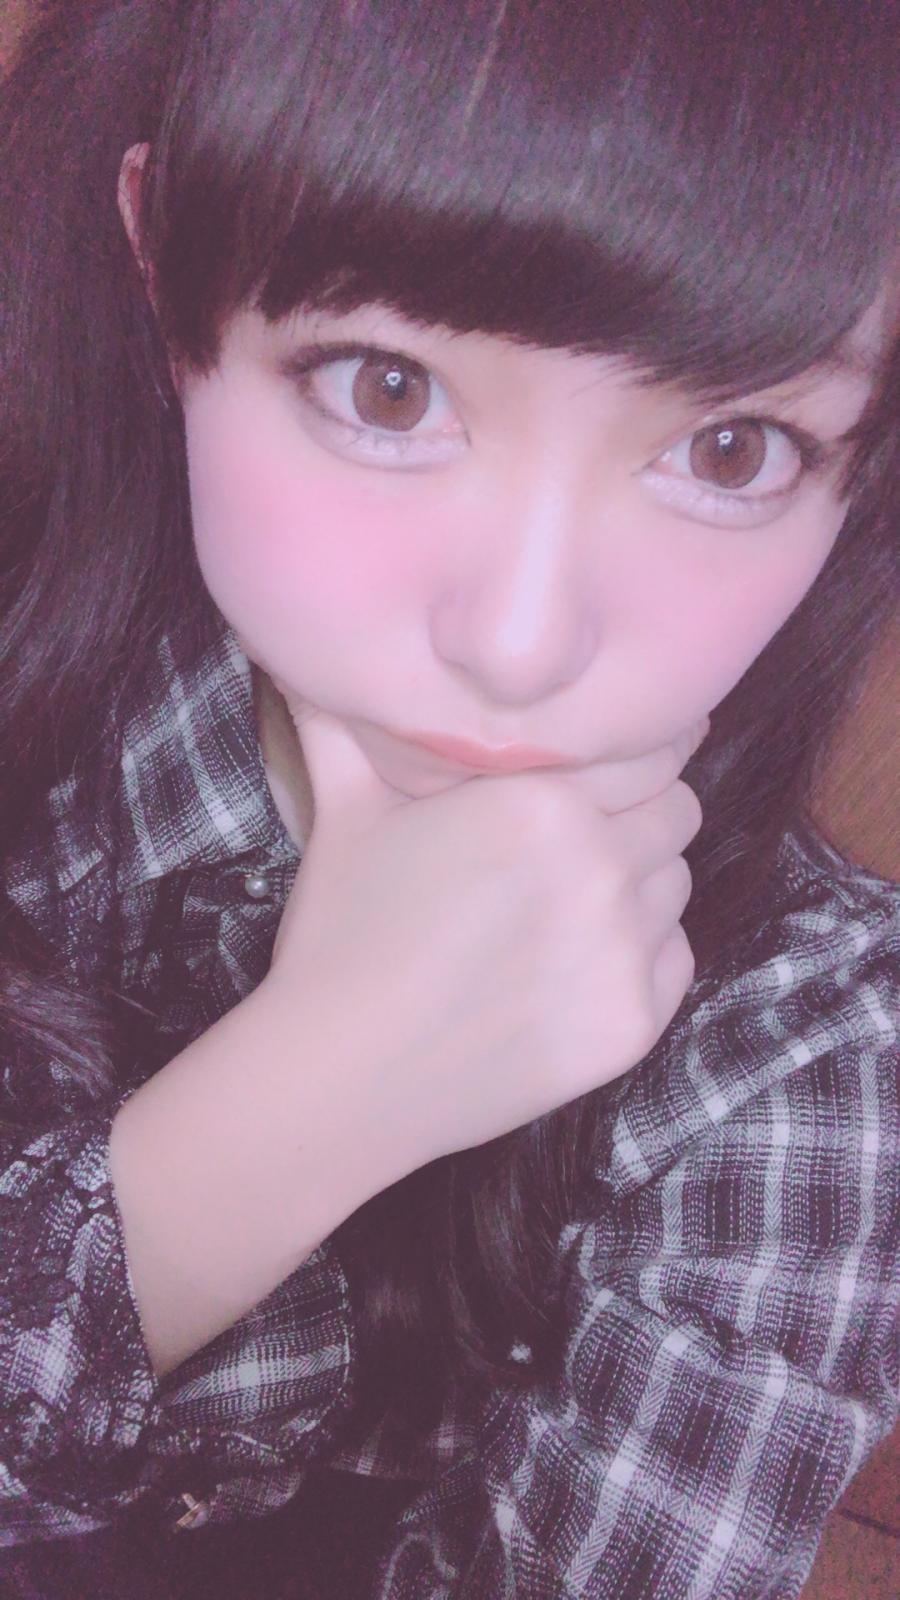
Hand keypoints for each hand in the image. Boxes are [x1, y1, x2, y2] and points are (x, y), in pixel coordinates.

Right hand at [263, 707, 708, 1172]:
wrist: (341, 1078)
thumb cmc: (341, 936)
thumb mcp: (343, 812)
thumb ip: (343, 720)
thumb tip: (302, 654)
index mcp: (542, 801)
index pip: (652, 750)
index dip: (639, 748)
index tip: (619, 758)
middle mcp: (599, 869)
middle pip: (676, 812)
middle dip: (639, 814)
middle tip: (582, 837)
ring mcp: (623, 952)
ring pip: (676, 884)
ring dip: (639, 882)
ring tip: (568, 903)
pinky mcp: (632, 1024)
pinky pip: (674, 958)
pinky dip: (641, 953)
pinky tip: (573, 962)